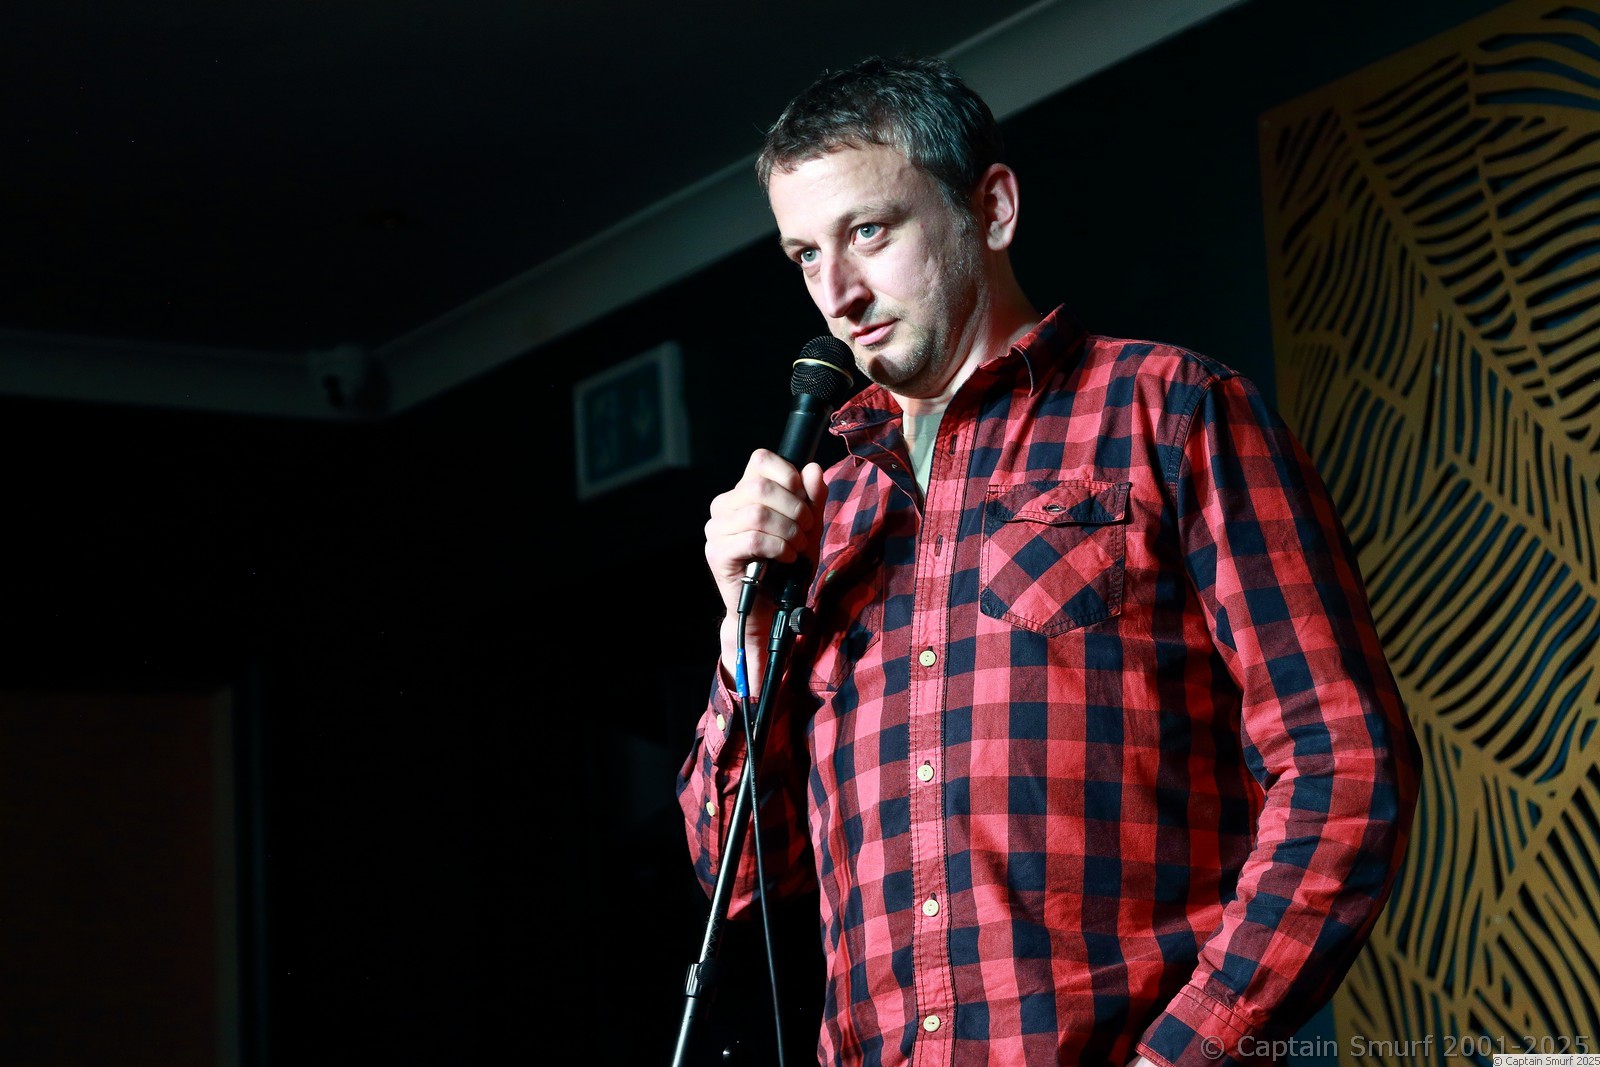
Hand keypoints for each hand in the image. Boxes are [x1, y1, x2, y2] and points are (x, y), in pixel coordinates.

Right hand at [704, 448, 827, 620]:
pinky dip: (778, 547)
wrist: (772, 606)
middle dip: (794, 508)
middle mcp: (723, 506)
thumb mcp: (807, 527)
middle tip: (806, 530)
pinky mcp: (717, 553)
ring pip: (757, 514)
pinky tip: (787, 557)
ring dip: (788, 531)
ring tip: (798, 547)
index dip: (788, 474)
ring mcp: (716, 530)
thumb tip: (812, 469)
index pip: (760, 460)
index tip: (804, 499)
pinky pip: (752, 539)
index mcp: (742, 492)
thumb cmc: (786, 565)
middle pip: (760, 486)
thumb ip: (812, 498)